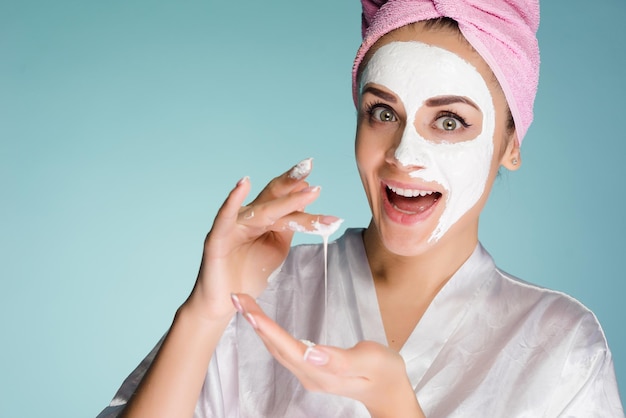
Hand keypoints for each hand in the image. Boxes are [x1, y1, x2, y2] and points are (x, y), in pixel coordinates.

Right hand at [185, 159, 338, 319]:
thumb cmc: (250, 273)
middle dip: (292, 181)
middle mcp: (247, 218)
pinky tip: (243, 183)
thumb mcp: (277, 248)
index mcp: (262, 220)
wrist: (227, 301)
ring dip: (284, 199)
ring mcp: (232, 226)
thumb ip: (287, 227)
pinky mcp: (217, 238)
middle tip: (310, 165)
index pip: (284, 202)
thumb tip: (303, 205)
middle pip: (273, 196)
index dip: (299, 192)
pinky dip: (233, 199)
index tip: (318, 185)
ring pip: (262, 210)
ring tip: (304, 185)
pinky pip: (225, 217)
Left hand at [231, 293, 425, 417]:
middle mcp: (308, 374)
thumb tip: (311, 353)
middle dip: (254, 321)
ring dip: (258, 326)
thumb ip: (339, 360)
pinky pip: (283, 348)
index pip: (287, 347)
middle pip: (274, 346)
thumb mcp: (370, 361)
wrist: (389, 391)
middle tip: (237, 297)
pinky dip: (269, 332)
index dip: (267, 329)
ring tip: (244, 304)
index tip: (248, 310)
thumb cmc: (384, 372)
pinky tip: (263, 322)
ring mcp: (307, 373)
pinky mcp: (310, 368)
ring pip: (276, 348)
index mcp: (320, 372)